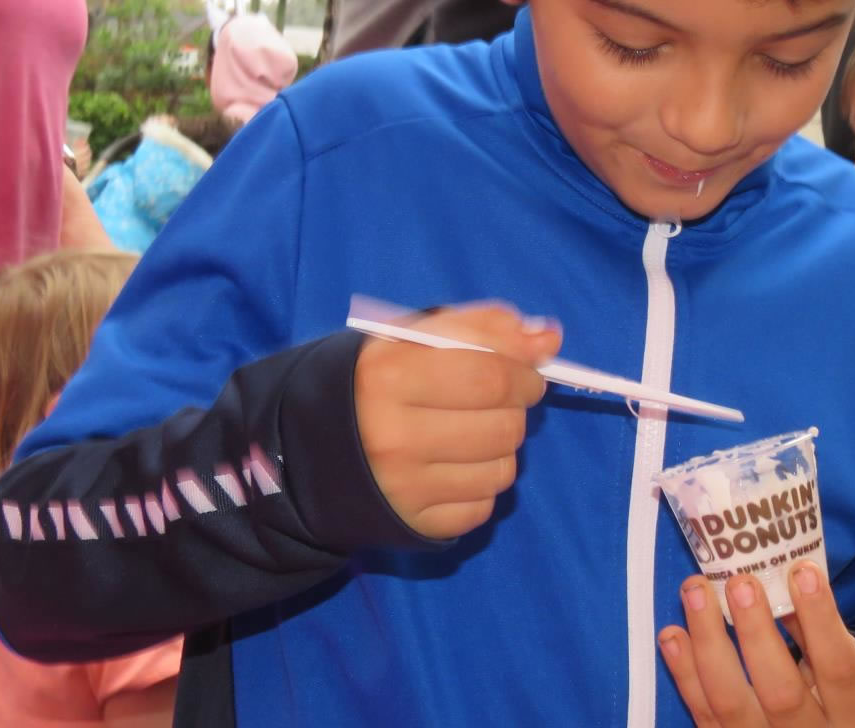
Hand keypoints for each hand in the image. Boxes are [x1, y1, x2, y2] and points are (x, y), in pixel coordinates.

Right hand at [353, 304, 554, 538]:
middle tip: (502, 400)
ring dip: (503, 447)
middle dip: (517, 410)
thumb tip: (548, 337)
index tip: (530, 373)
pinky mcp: (416, 526)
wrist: (306, 453)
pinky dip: (483, 483)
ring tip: (473, 432)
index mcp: (387, 378)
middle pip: (503, 426)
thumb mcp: (412, 338)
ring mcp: (405, 490)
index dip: (525, 373)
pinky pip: (485, 505)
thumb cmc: (372, 383)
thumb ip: (482, 328)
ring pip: (503, 469)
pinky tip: (455, 466)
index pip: (489, 377)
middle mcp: (393, 438)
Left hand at [659, 563, 854, 726]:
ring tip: (695, 594)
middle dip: (756, 634)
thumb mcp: (839, 676)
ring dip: (708, 644)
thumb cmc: (831, 701)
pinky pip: (702, 714)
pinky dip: (684, 673)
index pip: (839, 668)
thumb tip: (782, 580)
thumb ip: (815, 635)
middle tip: (740, 583)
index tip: (802, 571)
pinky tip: (673, 635)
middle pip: (781, 693)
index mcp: (852, 715)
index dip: (821, 619)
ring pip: (731, 704)